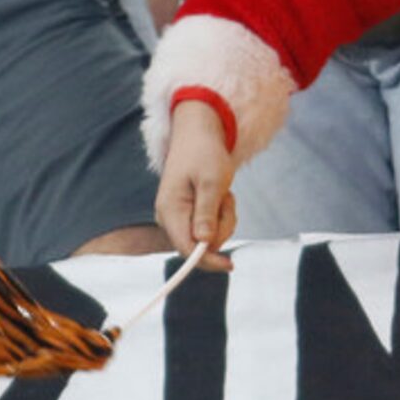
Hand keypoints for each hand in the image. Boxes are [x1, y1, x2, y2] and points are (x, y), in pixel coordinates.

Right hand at [155, 100, 237, 272]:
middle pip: (200, 245)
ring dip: (223, 218)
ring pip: (209, 237)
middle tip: (227, 199)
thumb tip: (204, 243)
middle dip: (221, 228)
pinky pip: (210, 228)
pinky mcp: (188, 216)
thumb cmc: (205, 153)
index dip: (207, 260)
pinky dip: (221, 214)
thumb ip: (207, 212)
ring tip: (223, 193)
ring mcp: (178, 218)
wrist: (198, 134)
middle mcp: (169, 218)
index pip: (186, 249)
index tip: (230, 265)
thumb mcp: (212, 180)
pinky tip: (219, 195)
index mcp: (170, 210)